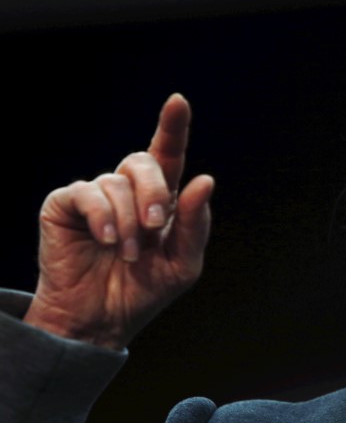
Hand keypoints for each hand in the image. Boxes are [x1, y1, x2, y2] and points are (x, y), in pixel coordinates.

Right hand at [23, 93, 214, 349]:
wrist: (102, 321)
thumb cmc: (144, 291)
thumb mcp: (183, 263)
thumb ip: (194, 224)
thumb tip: (203, 180)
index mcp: (159, 200)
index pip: (168, 155)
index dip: (173, 127)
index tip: (178, 102)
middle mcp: (127, 191)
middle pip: (143, 161)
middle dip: (154, 192)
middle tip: (154, 226)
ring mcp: (95, 196)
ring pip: (117, 183)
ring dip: (128, 222)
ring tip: (127, 254)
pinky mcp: (65, 205)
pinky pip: (87, 193)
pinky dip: (103, 217)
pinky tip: (106, 241)